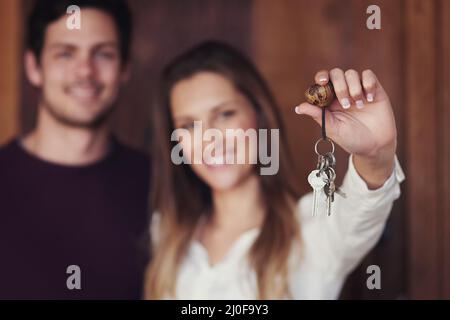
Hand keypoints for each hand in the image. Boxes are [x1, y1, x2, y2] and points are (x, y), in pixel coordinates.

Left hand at [295, 68, 396, 188]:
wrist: (375, 146)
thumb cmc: (351, 139)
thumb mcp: (332, 129)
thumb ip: (317, 115)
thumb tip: (298, 108)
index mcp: (330, 100)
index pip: (323, 81)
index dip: (321, 77)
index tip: (322, 82)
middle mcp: (343, 92)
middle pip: (336, 73)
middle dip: (340, 86)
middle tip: (346, 105)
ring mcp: (358, 89)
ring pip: (352, 73)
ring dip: (354, 88)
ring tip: (359, 106)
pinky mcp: (374, 89)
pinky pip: (369, 75)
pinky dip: (368, 83)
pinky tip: (369, 99)